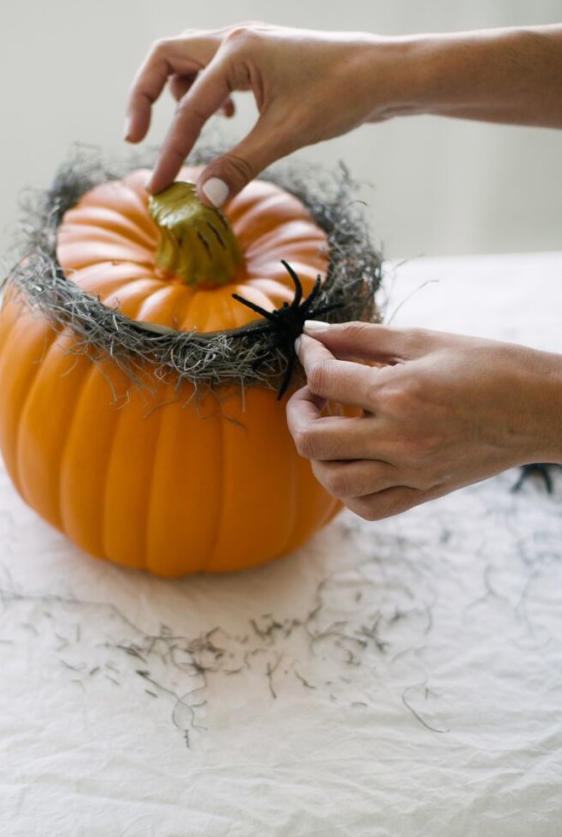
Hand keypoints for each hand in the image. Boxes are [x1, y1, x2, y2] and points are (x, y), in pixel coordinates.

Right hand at [125, 22, 390, 204]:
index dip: (171, 151)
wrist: (385, 74)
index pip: (187, 107)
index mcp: (236, 51)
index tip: (159, 187)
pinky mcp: (261, 59)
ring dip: (175, 93)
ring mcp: (248, 45)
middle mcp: (235, 39)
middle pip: (165, 57)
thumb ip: (240, 166)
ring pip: (188, 60)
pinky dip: (205, 93)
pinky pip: (214, 69)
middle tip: (135, 137)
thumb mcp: (286, 135)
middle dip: (144, 97)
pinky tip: (228, 119)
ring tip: (184, 131)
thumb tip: (204, 200)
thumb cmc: (341, 95)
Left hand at [286, 321, 561, 519]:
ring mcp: (411, 471)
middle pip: (312, 439)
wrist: (540, 407)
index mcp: (400, 392)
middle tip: (313, 393)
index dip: (308, 356)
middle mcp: (400, 438)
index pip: (324, 379)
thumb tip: (312, 331)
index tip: (311, 346)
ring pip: (332, 480)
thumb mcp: (423, 340)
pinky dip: (347, 487)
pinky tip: (353, 459)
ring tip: (330, 426)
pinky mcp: (423, 491)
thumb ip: (361, 336)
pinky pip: (367, 505)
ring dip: (318, 452)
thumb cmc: (488, 365)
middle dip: (298, 412)